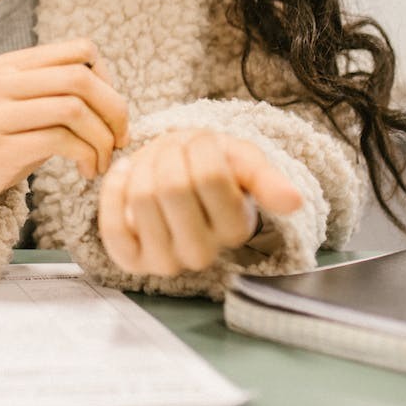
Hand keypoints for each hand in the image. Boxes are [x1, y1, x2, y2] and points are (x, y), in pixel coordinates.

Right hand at [0, 38, 129, 231]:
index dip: (109, 80)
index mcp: (11, 65)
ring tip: (103, 160)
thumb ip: (60, 94)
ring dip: (101, 139)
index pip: (80, 50)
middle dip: (114, 111)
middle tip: (121, 140)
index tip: (113, 113)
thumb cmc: (2, 145)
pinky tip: (86, 171)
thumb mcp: (27, 109)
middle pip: (80, 78)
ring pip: (73, 109)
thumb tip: (117, 102)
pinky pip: (58, 141)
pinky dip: (86, 156)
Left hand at [98, 130, 302, 276]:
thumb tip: (294, 201)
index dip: (201, 146)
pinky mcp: (129, 259)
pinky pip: (112, 223)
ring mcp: (163, 261)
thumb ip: (266, 179)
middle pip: (172, 187)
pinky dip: (114, 187)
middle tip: (175, 151)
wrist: (174, 176)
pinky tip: (127, 174)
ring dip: (143, 165)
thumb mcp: (243, 162)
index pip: (211, 175)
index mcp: (236, 229)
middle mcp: (201, 254)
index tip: (202, 144)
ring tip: (153, 163)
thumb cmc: (213, 167)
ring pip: (142, 198)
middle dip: (169, 153)